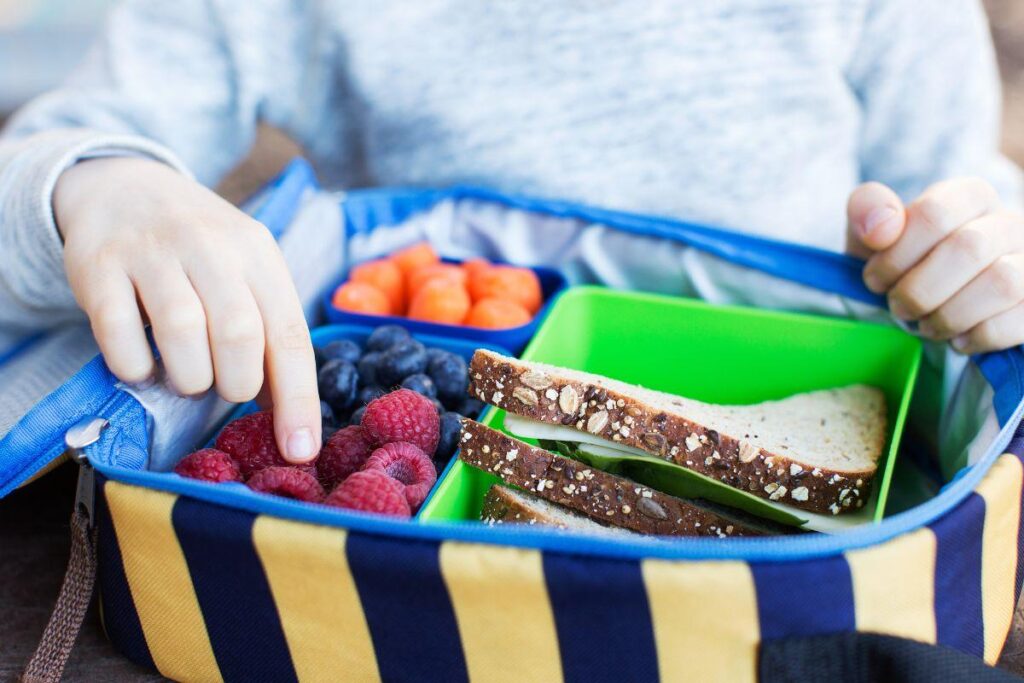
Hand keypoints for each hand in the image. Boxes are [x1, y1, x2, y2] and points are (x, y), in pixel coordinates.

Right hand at [54, 157, 320, 461]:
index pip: (290, 335)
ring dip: (189, 377)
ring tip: (187, 376)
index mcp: (259, 254)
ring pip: (182, 331)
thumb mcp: (248, 275)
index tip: (299, 451)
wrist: (127, 189)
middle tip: (224, 386)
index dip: (298, 400)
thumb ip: (269, 335)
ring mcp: (153, 251)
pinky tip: (141, 365)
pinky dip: (134, 365)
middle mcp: (211, 246)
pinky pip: (118, 331)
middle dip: (236, 383)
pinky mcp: (99, 264)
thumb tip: (291, 419)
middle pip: (239, 334)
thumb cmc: (204, 252)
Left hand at [847, 178, 1023, 353]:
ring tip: (924, 326)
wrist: (931, 303)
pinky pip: (1018, 320)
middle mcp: (1008, 223)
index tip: (874, 280)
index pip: (934, 213)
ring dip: (948, 315)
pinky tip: (957, 339)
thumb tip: (881, 229)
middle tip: (897, 307)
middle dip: (918, 289)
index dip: (895, 255)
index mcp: (969, 197)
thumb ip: (868, 208)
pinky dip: (978, 336)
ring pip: (1001, 283)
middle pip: (967, 248)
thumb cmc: (904, 262)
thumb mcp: (874, 232)